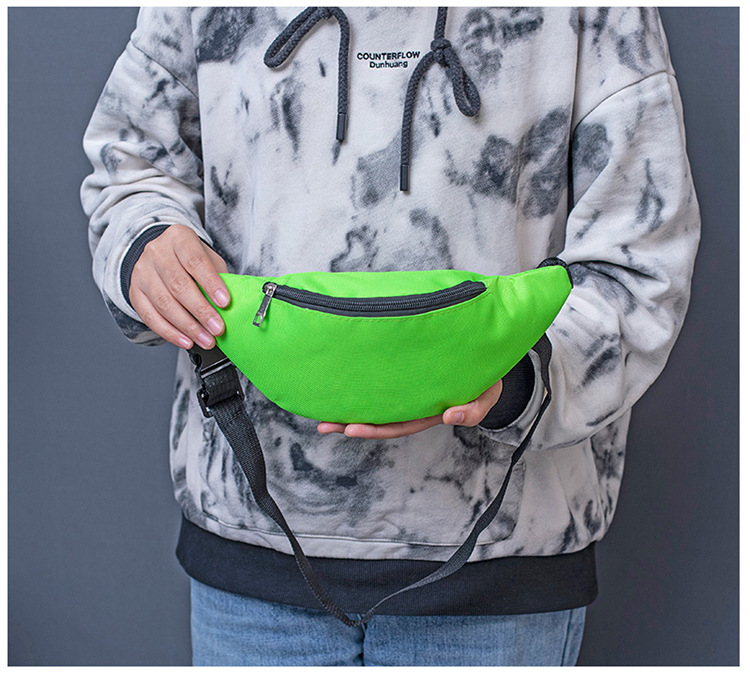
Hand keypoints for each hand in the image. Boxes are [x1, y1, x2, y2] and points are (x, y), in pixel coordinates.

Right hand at [129, 224, 229, 349]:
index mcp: (178, 238)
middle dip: (201, 311)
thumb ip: (218, 278)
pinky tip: (186, 340)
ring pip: (164, 303)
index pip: (195, 261)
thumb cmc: (190, 258)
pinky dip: (170, 332)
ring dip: (188, 326)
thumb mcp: (208, 259)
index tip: (225, 303)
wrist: (161, 255)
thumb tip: (231, 306)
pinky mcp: (135, 293)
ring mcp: (142, 273)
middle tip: (217, 328)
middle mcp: (156, 252)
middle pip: (178, 285)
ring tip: (206, 339)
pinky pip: (151, 317)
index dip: (211, 283)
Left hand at [317, 379, 503, 438]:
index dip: (375, 429)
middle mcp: (413, 403)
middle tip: (325, 424)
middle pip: (380, 418)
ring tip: (323, 408)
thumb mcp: (487, 396)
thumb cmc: (486, 378)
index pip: (398, 425)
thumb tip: (450, 418)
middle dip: (351, 423)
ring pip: (377, 400)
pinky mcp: (405, 370)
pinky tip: (343, 379)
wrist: (486, 352)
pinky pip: (381, 379)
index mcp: (429, 411)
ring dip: (351, 405)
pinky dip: (363, 382)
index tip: (351, 428)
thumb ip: (473, 410)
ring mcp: (408, 388)